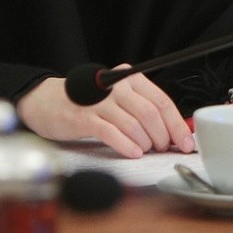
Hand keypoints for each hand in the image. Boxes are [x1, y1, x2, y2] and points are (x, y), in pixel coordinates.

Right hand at [16, 65, 193, 158]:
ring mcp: (99, 101)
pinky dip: (126, 145)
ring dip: (146, 142)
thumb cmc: (88, 103)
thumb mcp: (117, 98)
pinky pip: (111, 132)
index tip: (186, 142)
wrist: (46, 101)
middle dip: (163, 136)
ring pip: (134, 123)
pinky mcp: (83, 117)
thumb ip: (141, 110)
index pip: (162, 101)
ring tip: (147, 151)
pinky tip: (134, 153)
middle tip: (164, 149)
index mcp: (130, 78)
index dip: (177, 124)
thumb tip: (172, 133)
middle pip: (151, 113)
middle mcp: (116, 86)